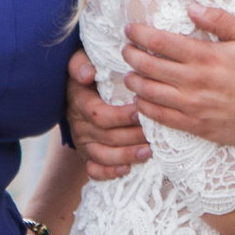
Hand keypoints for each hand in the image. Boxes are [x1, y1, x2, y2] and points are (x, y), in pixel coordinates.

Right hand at [66, 51, 149, 181]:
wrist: (80, 91)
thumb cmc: (90, 73)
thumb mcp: (82, 61)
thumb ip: (81, 63)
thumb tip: (88, 73)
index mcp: (79, 102)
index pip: (99, 115)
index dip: (121, 116)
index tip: (141, 111)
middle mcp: (79, 125)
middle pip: (106, 137)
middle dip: (133, 136)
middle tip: (155, 133)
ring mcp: (82, 142)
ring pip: (102, 156)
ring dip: (126, 155)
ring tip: (149, 152)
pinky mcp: (87, 155)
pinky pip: (94, 170)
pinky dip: (109, 172)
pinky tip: (127, 169)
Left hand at [124, 7, 234, 147]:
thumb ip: (219, 20)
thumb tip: (191, 9)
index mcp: (205, 56)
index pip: (160, 42)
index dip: (139, 34)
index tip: (130, 30)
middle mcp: (194, 81)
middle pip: (148, 67)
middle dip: (131, 56)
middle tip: (126, 51)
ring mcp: (192, 106)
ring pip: (149, 93)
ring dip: (133, 82)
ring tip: (129, 75)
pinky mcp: (195, 126)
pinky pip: (160, 118)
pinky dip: (144, 108)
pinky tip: (140, 101)